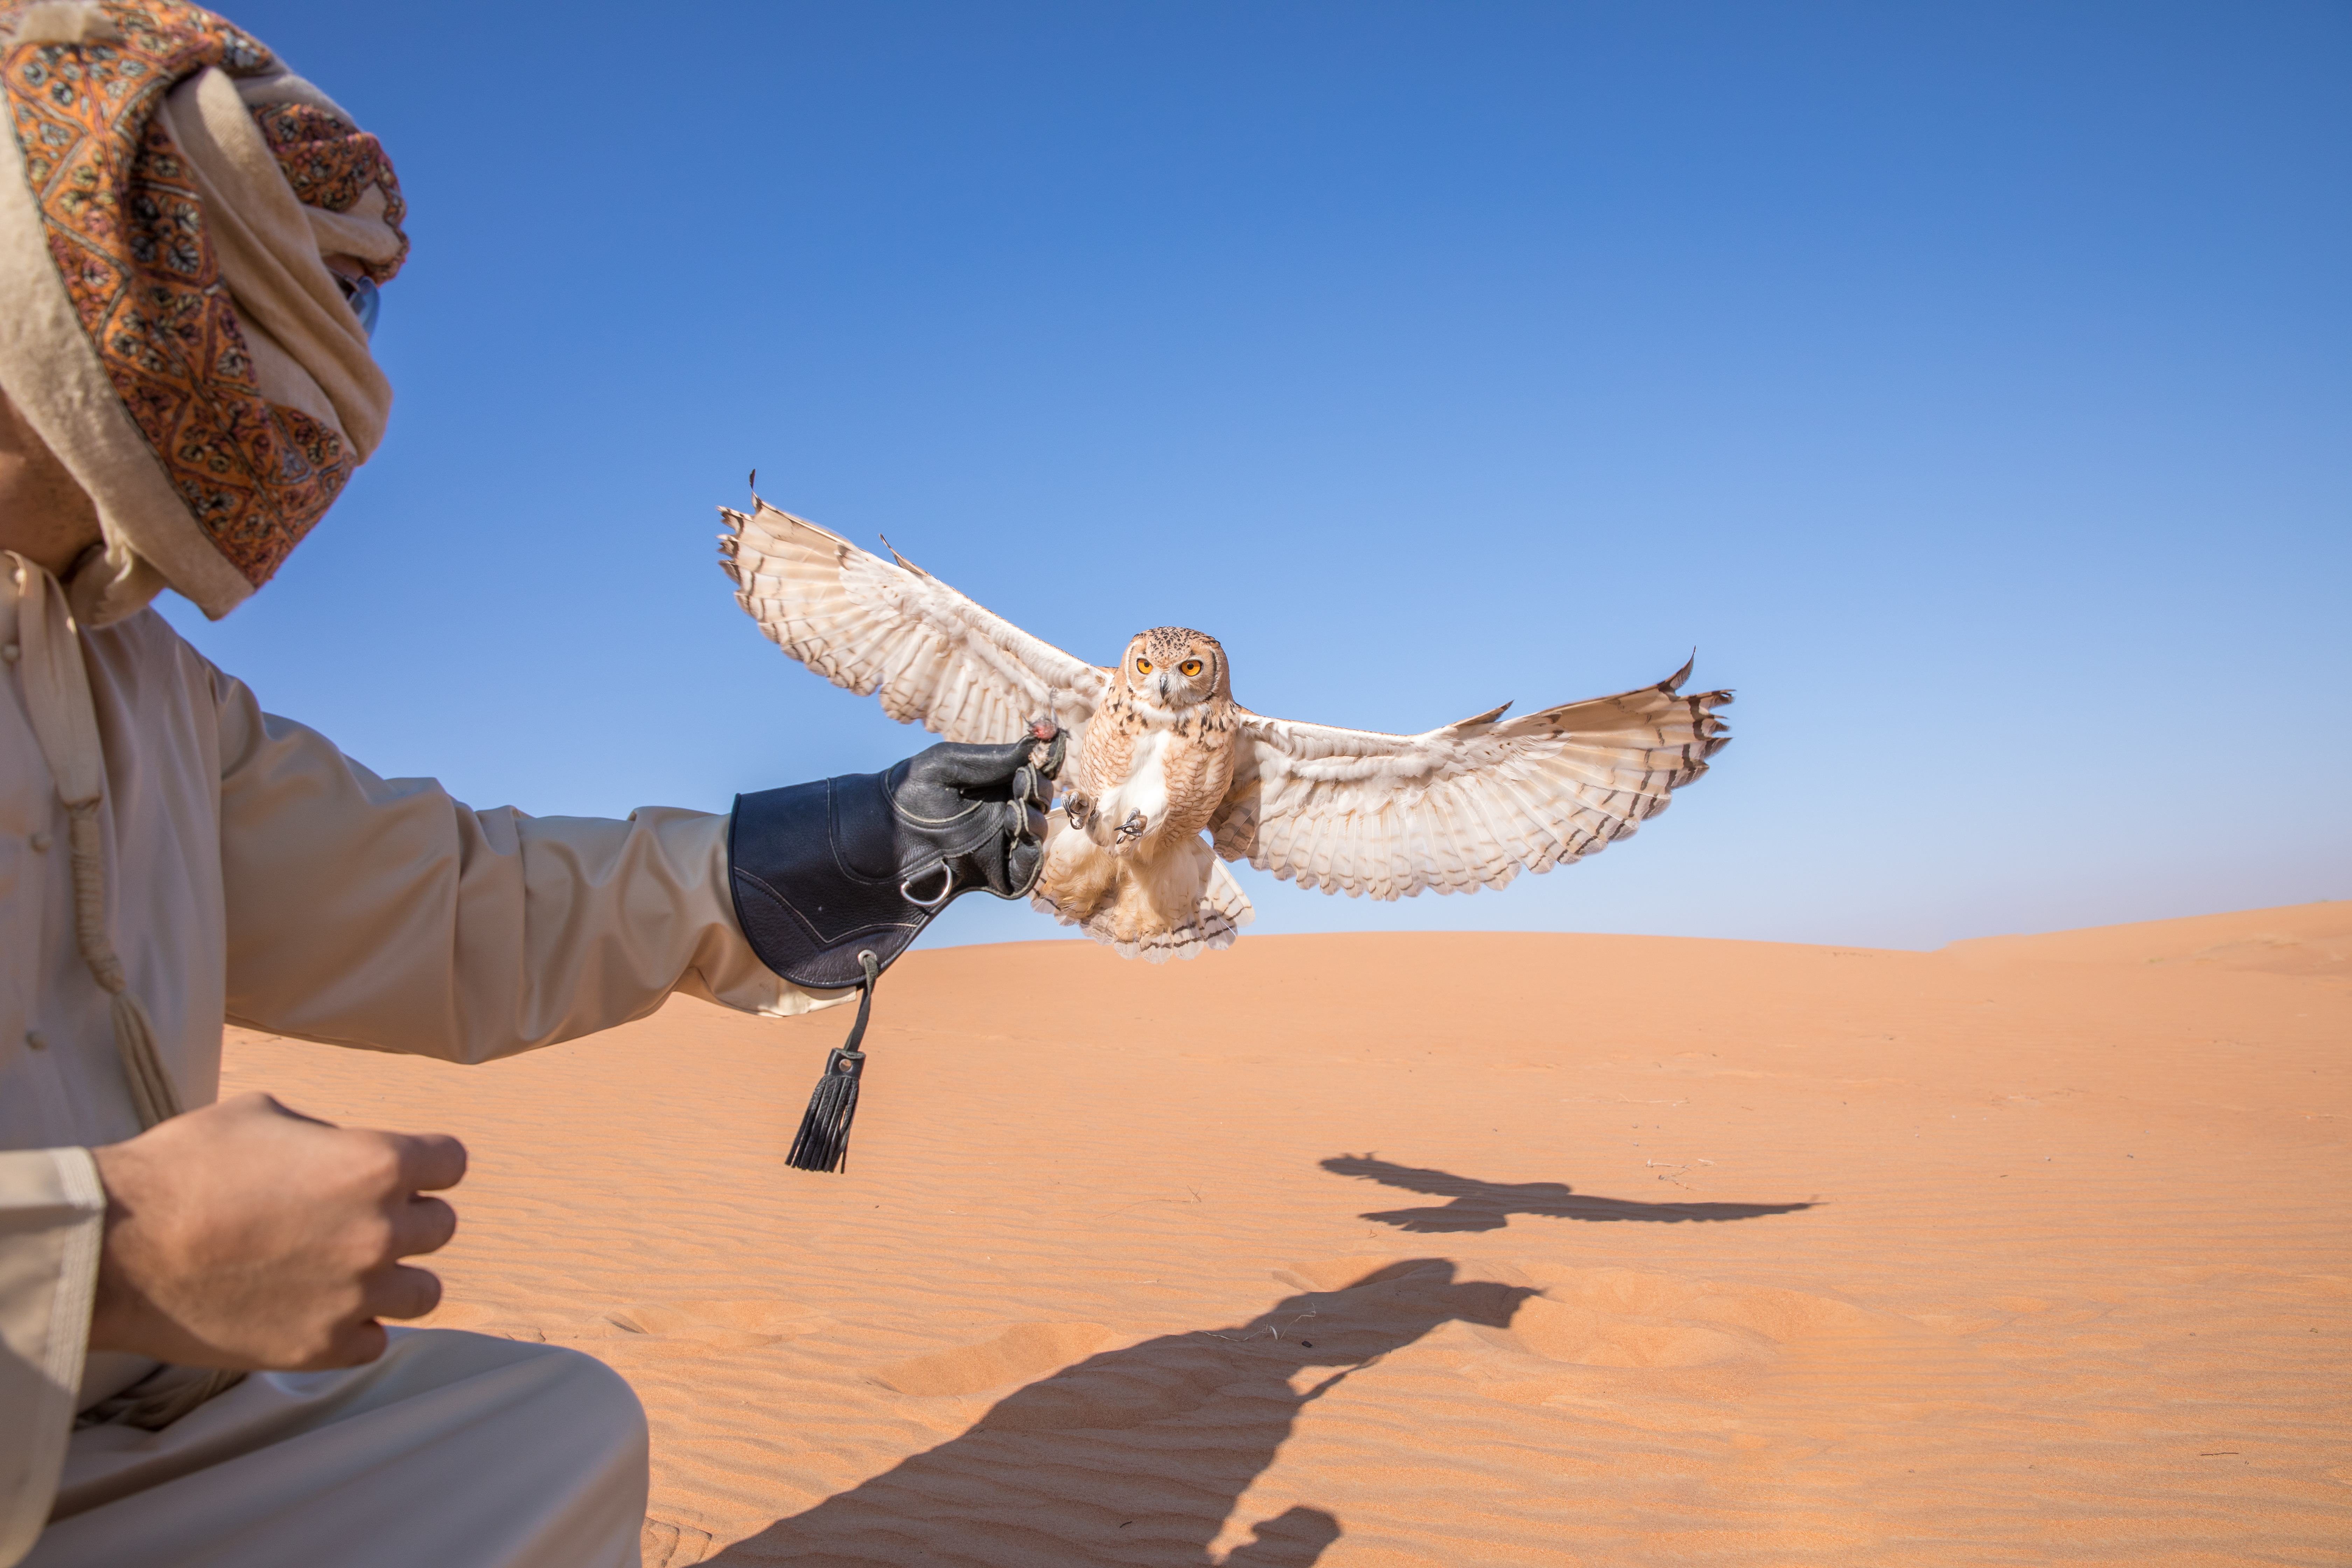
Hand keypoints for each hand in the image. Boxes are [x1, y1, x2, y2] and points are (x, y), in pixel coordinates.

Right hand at [87, 1092, 465, 1370]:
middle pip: (441, 1227)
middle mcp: (380, 1232)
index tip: (403, 1172)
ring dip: (395, 1279)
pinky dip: (356, 1328)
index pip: (452, 1162)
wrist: (117, 1247)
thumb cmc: (182, 1169)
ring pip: (424, 1293)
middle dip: (407, 1218)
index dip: (427, 1164)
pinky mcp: (320, 1347)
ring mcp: (354, 1296)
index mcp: (377, 1164)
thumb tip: (348, 1153)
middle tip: (357, 1221)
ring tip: (348, 1271)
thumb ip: (329, 1137)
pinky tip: (319, 1310)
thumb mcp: (266, 1114)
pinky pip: (375, 1341)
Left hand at [886, 727, 1060, 900]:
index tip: (1043, 754)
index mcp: (994, 784)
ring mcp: (1002, 844)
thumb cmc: (909, 792)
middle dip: (1038, 789)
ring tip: (1014, 810)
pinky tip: (1020, 834)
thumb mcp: (947, 763)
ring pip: (1038, 831)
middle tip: (1021, 782)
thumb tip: (1032, 746)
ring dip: (1035, 817)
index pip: (1031, 773)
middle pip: (1041, 800)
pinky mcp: (999, 874)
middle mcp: (1002, 813)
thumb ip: (990, 758)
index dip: (1042, 764)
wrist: (884, 835)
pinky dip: (1032, 852)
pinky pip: (1028, 868)